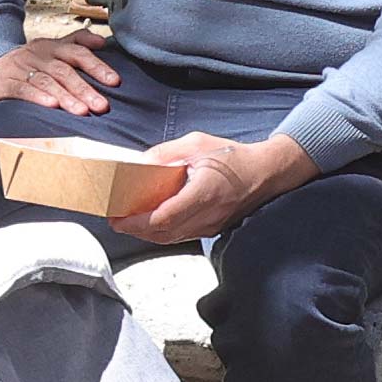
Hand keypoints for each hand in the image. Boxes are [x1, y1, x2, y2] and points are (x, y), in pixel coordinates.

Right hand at [0, 34, 118, 115]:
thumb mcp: (49, 49)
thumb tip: (102, 42)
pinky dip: (38, 97)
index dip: (97, 66)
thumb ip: (75, 43)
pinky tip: (51, 106)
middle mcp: (36, 54)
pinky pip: (22, 89)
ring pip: (46, 81)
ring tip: (82, 111)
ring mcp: (19, 67)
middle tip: (101, 105)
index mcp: (51, 46)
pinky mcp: (4, 82)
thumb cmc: (25, 64)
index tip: (115, 81)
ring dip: (66, 96)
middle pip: (64, 70)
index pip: (78, 52)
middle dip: (85, 88)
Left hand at [125, 130, 311, 245]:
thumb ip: (166, 153)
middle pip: (164, 233)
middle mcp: (208, 215)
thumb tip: (138, 163)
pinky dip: (162, 232)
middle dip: (135, 229)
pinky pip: (181, 236)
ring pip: (171, 238)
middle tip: (115, 219)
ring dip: (146, 233)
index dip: (138, 221)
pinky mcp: (212, 229)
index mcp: (205, 192)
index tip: (118, 217)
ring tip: (127, 220)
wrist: (267, 172)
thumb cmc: (234, 157)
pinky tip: (149, 221)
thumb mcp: (197, 144)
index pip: (165, 217)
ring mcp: (211, 225)